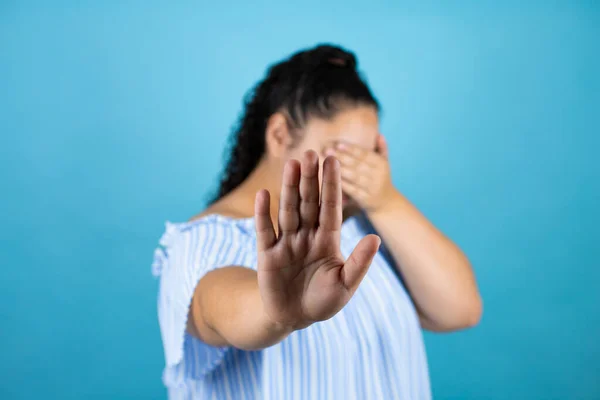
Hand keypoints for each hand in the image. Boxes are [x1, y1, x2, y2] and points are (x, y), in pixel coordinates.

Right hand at [254, 150, 380, 329]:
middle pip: (309, 202)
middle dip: (311, 179)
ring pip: (288, 210)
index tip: (333, 161)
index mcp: (328, 240)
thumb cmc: (323, 300)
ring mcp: (286, 243)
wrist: (294, 318)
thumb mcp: (346, 284)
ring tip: (292, 164)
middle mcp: (307, 235)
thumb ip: (359, 262)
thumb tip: (376, 238)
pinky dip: (263, 213)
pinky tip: (263, 194)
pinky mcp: (267, 254)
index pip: (331, 207)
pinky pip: (265, 231)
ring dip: (289, 188)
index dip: (332, 185)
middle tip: (312, 152)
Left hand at [325, 134, 396, 212]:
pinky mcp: (365, 200)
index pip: (365, 154)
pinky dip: (341, 184)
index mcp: (382, 164)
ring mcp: (372, 188)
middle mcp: (378, 176)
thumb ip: (382, 149)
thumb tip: (379, 135)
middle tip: (326, 150)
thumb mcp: (385, 164)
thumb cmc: (381, 179)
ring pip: (354, 177)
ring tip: (326, 162)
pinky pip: (352, 191)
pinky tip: (330, 178)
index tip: (338, 144)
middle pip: (358, 165)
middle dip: (342, 157)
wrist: (387, 204)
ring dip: (339, 169)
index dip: (352, 149)